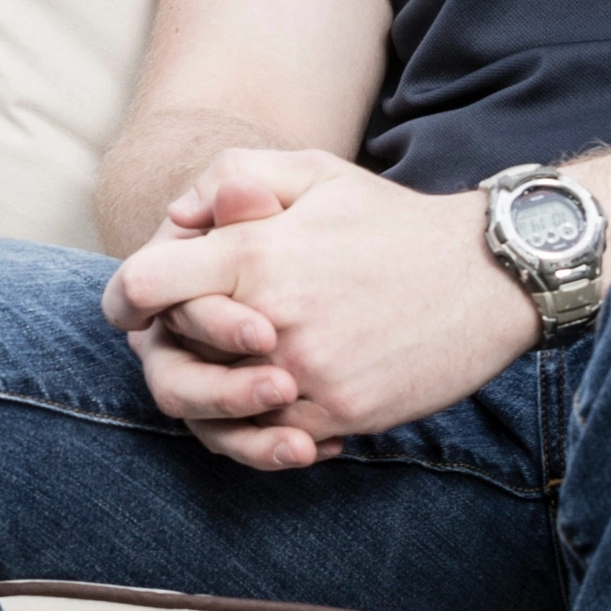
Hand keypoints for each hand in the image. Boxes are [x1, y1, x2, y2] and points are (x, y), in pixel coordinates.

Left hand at [103, 149, 537, 470]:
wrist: (485, 276)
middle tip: (182, 339)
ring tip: (230, 376)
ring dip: (210, 399)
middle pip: (168, 362)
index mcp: (251, 254)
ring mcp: (304, 375)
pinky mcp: (341, 414)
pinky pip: (272, 440)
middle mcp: (269, 320)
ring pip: (215, 413)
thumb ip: (232, 179)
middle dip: (167, 349)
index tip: (131, 307)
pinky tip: (277, 402)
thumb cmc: (388, 219)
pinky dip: (262, 429)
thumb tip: (179, 218)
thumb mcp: (310, 171)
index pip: (143, 287)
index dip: (125, 298)